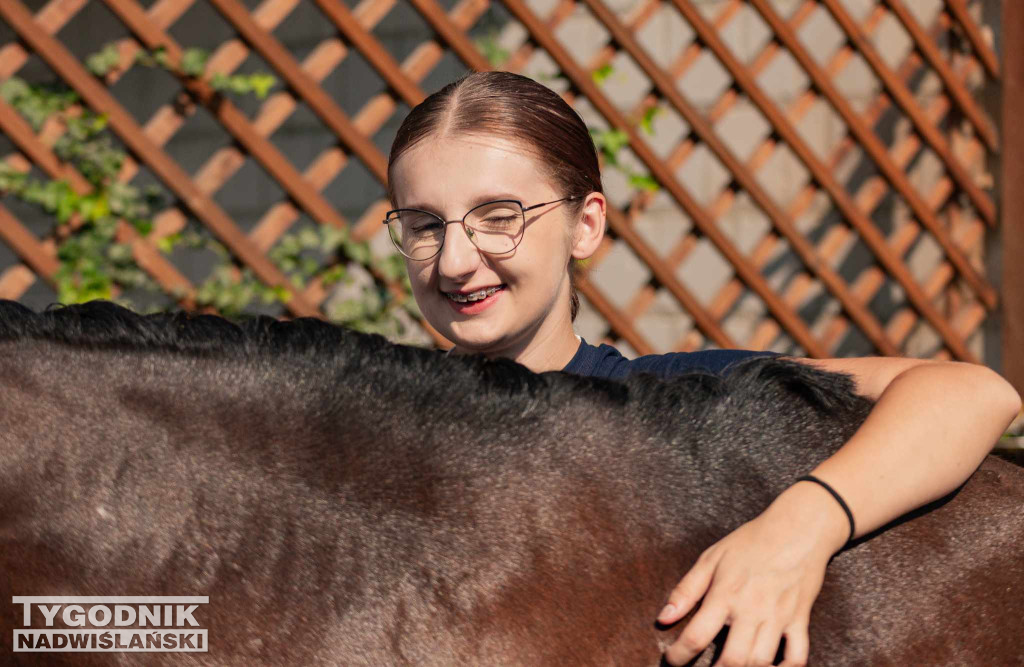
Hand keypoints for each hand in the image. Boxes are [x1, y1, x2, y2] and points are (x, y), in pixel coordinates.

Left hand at [658, 482, 848, 665]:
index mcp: (725, 594)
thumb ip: (686, 590)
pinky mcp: (800, 620)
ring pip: (761, 662)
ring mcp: (778, 617)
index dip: (679, 655)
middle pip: (732, 660)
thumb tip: (663, 618)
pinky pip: (798, 657)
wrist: (798, 529)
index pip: (696, 636)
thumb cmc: (750, 542)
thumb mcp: (711, 558)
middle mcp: (751, 610)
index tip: (671, 661)